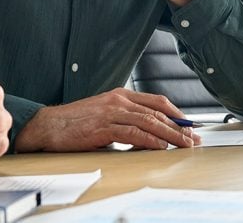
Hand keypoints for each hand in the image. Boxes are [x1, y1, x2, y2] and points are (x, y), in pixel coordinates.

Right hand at [13, 87, 199, 151]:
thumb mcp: (104, 115)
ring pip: (149, 121)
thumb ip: (125, 120)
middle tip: (194, 138)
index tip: (189, 125)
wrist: (49, 125)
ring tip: (184, 144)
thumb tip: (148, 134)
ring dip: (170, 134)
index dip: (176, 113)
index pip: (156, 101)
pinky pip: (133, 132)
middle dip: (179, 126)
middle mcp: (118, 100)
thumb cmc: (75, 122)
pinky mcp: (103, 127)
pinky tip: (161, 146)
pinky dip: (150, 140)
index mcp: (120, 95)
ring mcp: (111, 112)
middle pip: (157, 112)